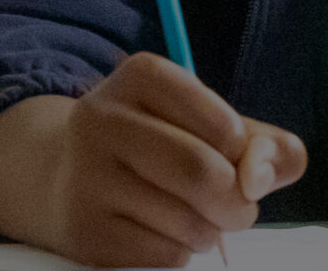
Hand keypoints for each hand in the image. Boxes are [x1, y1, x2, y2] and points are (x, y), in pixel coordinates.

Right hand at [0, 53, 306, 267]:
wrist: (63, 175)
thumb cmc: (157, 146)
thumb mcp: (208, 124)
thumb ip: (263, 145)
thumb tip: (258, 179)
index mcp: (141, 75)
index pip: (226, 127)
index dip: (243, 153)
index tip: (229, 154)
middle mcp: (102, 118)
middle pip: (203, 175)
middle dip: (236, 204)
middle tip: (234, 208)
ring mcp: (86, 176)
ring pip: (188, 224)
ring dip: (209, 233)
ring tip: (189, 218)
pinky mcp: (83, 230)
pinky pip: (164, 258)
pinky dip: (179, 255)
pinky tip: (159, 234)